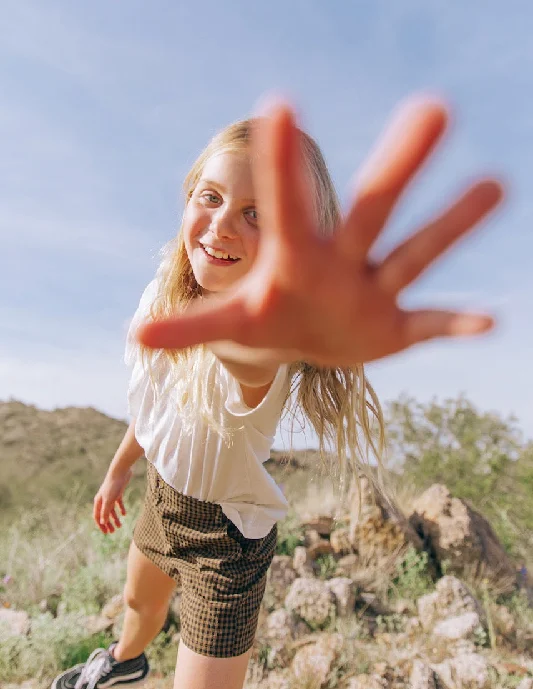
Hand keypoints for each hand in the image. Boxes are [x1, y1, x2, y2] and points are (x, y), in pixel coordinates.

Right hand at [93, 469, 131, 533]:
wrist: (120, 471)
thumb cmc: (113, 486)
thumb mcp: (109, 500)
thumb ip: (105, 511)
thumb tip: (102, 523)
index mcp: (98, 502)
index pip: (97, 516)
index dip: (101, 525)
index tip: (105, 533)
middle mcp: (103, 499)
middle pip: (104, 514)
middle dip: (108, 524)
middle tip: (113, 532)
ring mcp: (110, 496)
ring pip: (111, 510)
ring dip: (115, 518)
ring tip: (120, 526)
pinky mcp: (118, 493)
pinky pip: (118, 503)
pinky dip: (121, 509)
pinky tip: (124, 514)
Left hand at [137, 95, 504, 366]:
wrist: (307, 340)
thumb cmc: (269, 318)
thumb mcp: (232, 324)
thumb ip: (191, 329)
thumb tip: (134, 339)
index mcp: (296, 256)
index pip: (288, 205)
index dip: (282, 165)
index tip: (279, 105)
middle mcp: (342, 261)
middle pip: (371, 210)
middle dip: (398, 166)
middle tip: (434, 108)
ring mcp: (374, 290)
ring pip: (415, 253)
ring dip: (453, 225)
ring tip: (496, 184)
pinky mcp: (396, 327)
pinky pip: (431, 323)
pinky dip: (456, 324)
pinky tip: (490, 321)